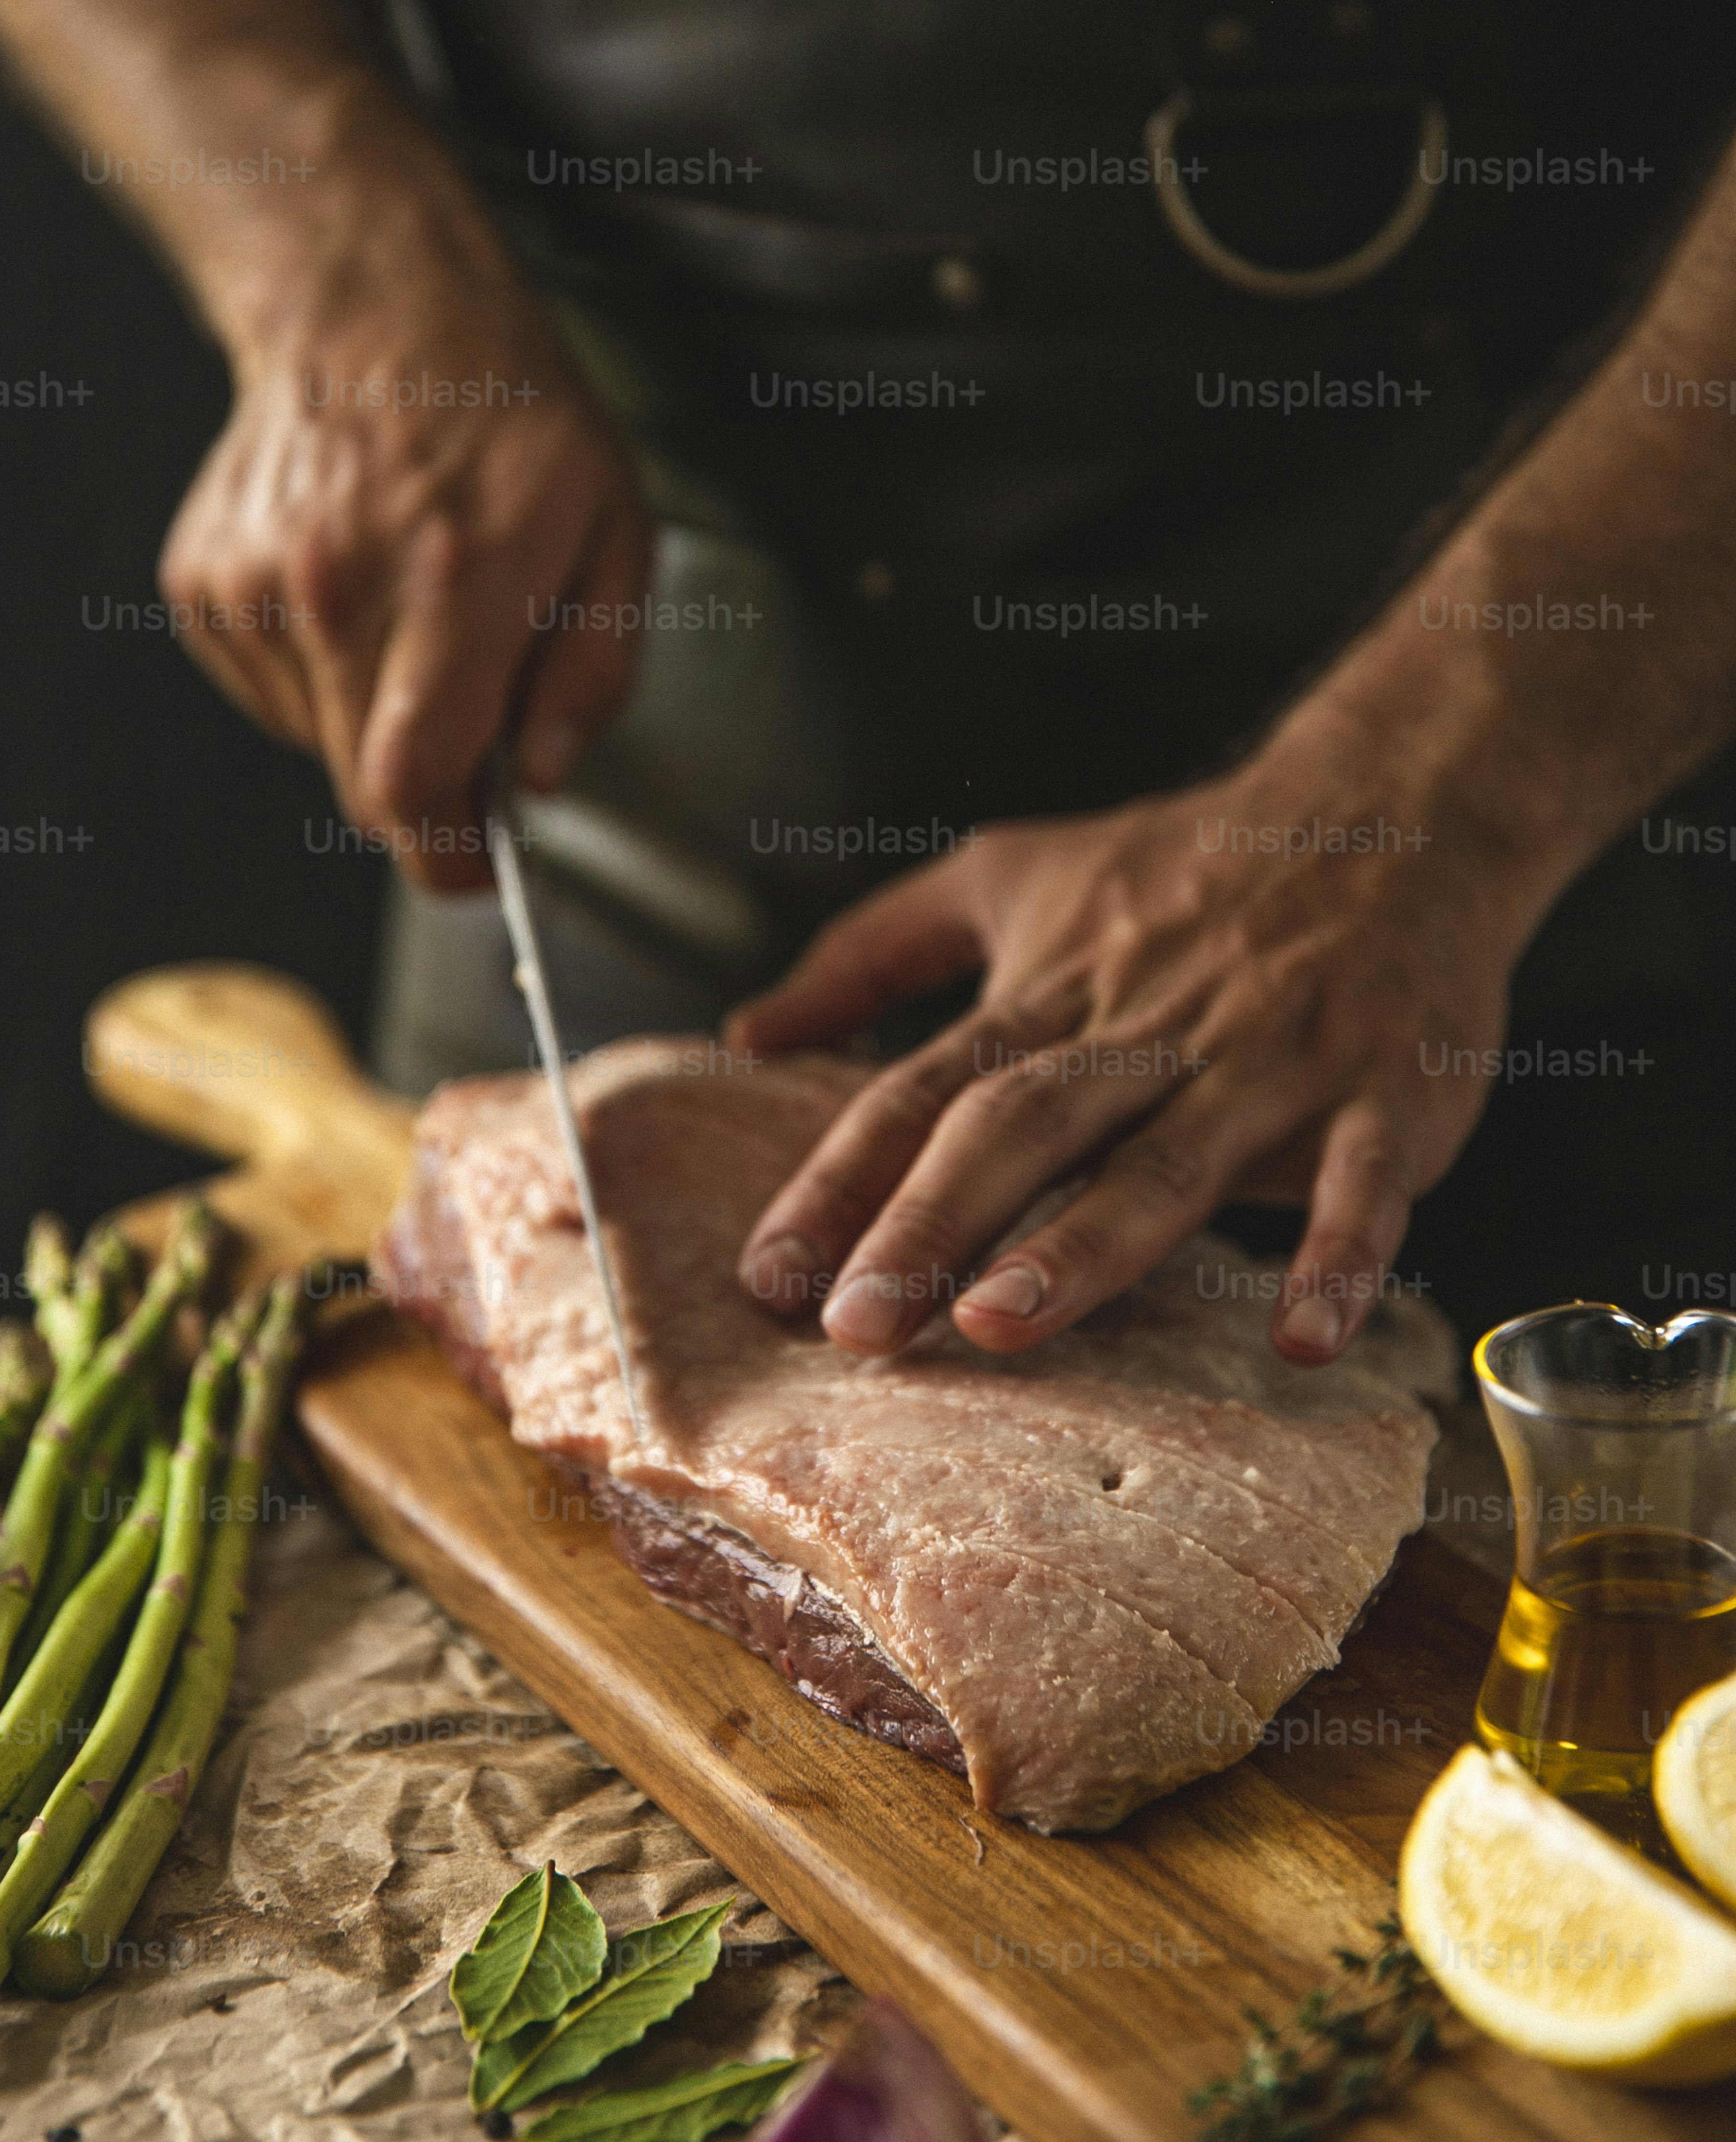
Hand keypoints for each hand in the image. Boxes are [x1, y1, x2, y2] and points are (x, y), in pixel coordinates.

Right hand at [160, 190, 649, 888]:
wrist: (375, 310)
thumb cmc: (509, 416)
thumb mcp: (612, 532)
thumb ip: (588, 674)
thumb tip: (537, 779)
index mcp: (449, 583)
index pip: (411, 787)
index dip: (450, 857)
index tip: (484, 862)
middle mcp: (334, 590)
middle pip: (363, 786)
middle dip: (428, 785)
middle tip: (472, 715)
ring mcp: (253, 588)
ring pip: (316, 742)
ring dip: (372, 717)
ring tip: (411, 613)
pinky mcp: (204, 586)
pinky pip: (271, 693)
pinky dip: (320, 674)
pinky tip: (353, 591)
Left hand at [728, 768, 1531, 1364]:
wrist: (1393, 802)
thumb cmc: (1184, 864)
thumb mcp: (1008, 870)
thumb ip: (875, 951)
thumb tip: (748, 1032)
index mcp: (1056, 990)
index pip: (927, 1088)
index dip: (843, 1180)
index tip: (771, 1273)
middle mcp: (1150, 1027)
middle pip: (1024, 1125)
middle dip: (932, 1222)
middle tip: (854, 1326)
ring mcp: (1271, 1060)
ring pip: (1166, 1160)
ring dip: (1084, 1247)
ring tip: (999, 1328)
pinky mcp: (1386, 1089)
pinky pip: (1361, 1181)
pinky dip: (1337, 1256)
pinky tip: (1302, 1339)